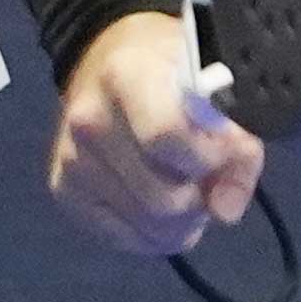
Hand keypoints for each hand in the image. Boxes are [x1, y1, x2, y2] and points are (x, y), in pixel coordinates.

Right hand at [48, 12, 262, 254]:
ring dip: (181, 223)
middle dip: (200, 201)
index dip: (207, 158)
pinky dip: (155, 235)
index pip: (165, 136)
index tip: (225, 153)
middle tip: (209, 182)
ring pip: (146, 226)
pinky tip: (164, 212)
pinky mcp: (63, 189)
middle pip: (161, 198)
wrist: (107, 62)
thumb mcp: (216, 88)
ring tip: (189, 195)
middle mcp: (88, 119)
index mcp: (126, 76)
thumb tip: (225, 211)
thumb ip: (237, 149)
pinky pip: (123, 238)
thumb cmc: (172, 71)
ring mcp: (71, 158)